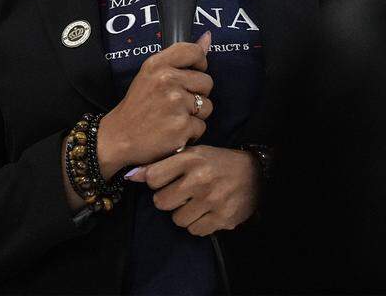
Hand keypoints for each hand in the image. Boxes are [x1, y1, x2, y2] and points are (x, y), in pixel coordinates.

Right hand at [97, 31, 213, 175]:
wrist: (118, 136)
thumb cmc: (137, 105)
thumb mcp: (151, 74)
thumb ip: (180, 57)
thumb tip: (207, 37)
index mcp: (157, 64)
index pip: (195, 52)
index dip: (199, 64)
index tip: (190, 74)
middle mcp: (167, 80)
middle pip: (207, 82)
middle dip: (196, 94)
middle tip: (175, 103)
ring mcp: (175, 104)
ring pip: (207, 106)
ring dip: (195, 115)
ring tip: (173, 117)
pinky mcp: (182, 127)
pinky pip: (201, 127)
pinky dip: (190, 133)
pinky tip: (173, 131)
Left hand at [124, 145, 257, 235]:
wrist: (254, 173)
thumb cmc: (216, 162)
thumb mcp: (190, 155)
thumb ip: (160, 165)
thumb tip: (130, 176)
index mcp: (191, 159)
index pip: (153, 178)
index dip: (155, 182)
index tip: (164, 180)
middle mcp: (201, 179)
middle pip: (161, 203)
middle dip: (167, 200)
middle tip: (180, 193)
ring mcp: (212, 200)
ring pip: (177, 219)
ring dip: (183, 213)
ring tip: (194, 202)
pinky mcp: (223, 218)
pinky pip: (195, 230)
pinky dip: (197, 224)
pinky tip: (206, 211)